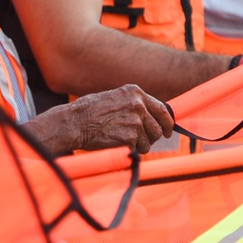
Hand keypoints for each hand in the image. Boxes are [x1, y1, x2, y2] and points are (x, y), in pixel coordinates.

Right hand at [22, 85, 172, 154]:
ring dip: (140, 145)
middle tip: (142, 142)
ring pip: (149, 141)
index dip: (166, 122)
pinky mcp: (130, 137)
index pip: (162, 109)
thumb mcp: (114, 98)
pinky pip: (138, 149)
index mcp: (135, 93)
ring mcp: (135, 121)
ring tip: (123, 141)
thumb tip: (150, 117)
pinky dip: (130, 150)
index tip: (167, 130)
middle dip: (152, 137)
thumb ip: (133, 104)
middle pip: (157, 127)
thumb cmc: (89, 111)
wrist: (74, 122)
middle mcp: (138, 105)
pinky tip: (116, 143)